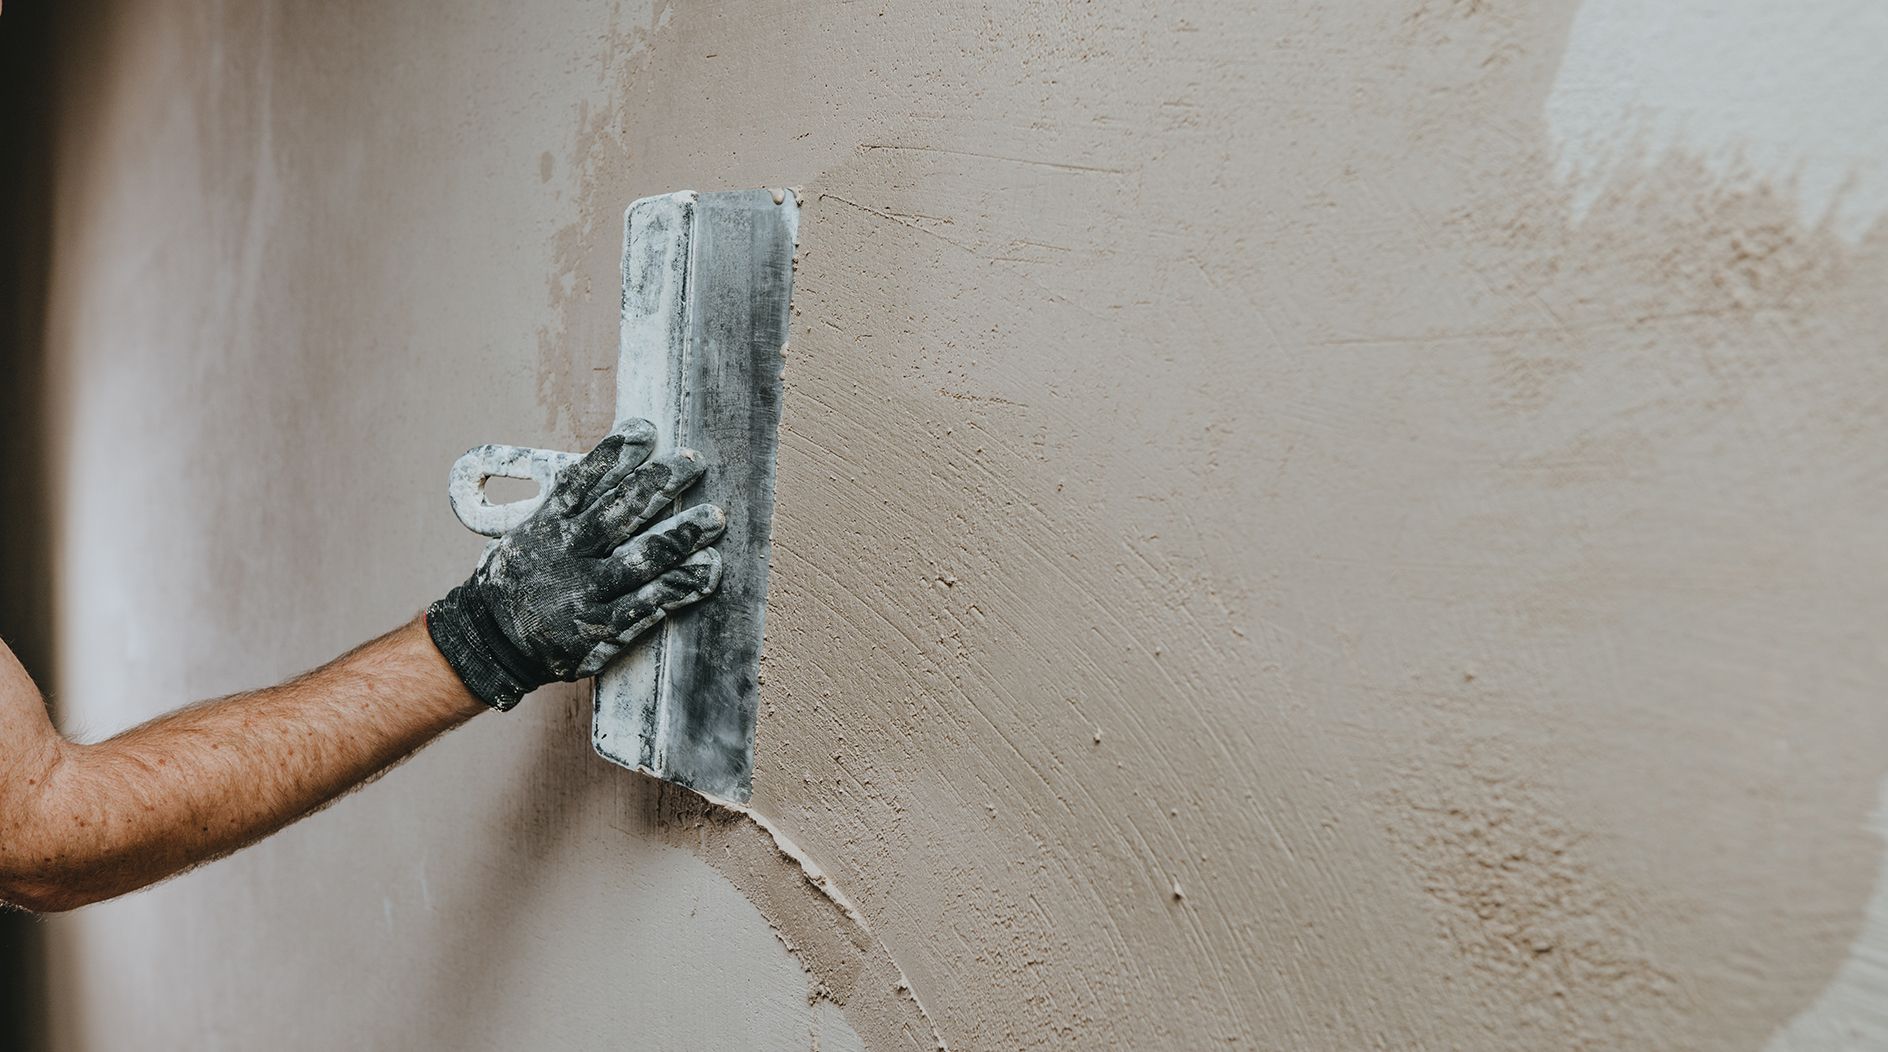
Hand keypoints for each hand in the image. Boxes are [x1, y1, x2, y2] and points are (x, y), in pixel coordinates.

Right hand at [426, 421, 725, 709]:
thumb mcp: (527, 536)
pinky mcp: (602, 629)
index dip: (613, 455)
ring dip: (681, 534)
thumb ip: (562, 508)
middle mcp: (566, 555)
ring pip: (640, 557)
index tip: (645, 430)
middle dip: (657, 483)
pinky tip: (709, 568)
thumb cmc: (518, 583)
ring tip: (714, 516)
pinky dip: (680, 585)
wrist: (490, 643)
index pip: (581, 482)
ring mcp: (585, 593)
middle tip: (693, 461)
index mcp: (546, 527)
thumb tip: (604, 466)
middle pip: (618, 512)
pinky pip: (648, 604)